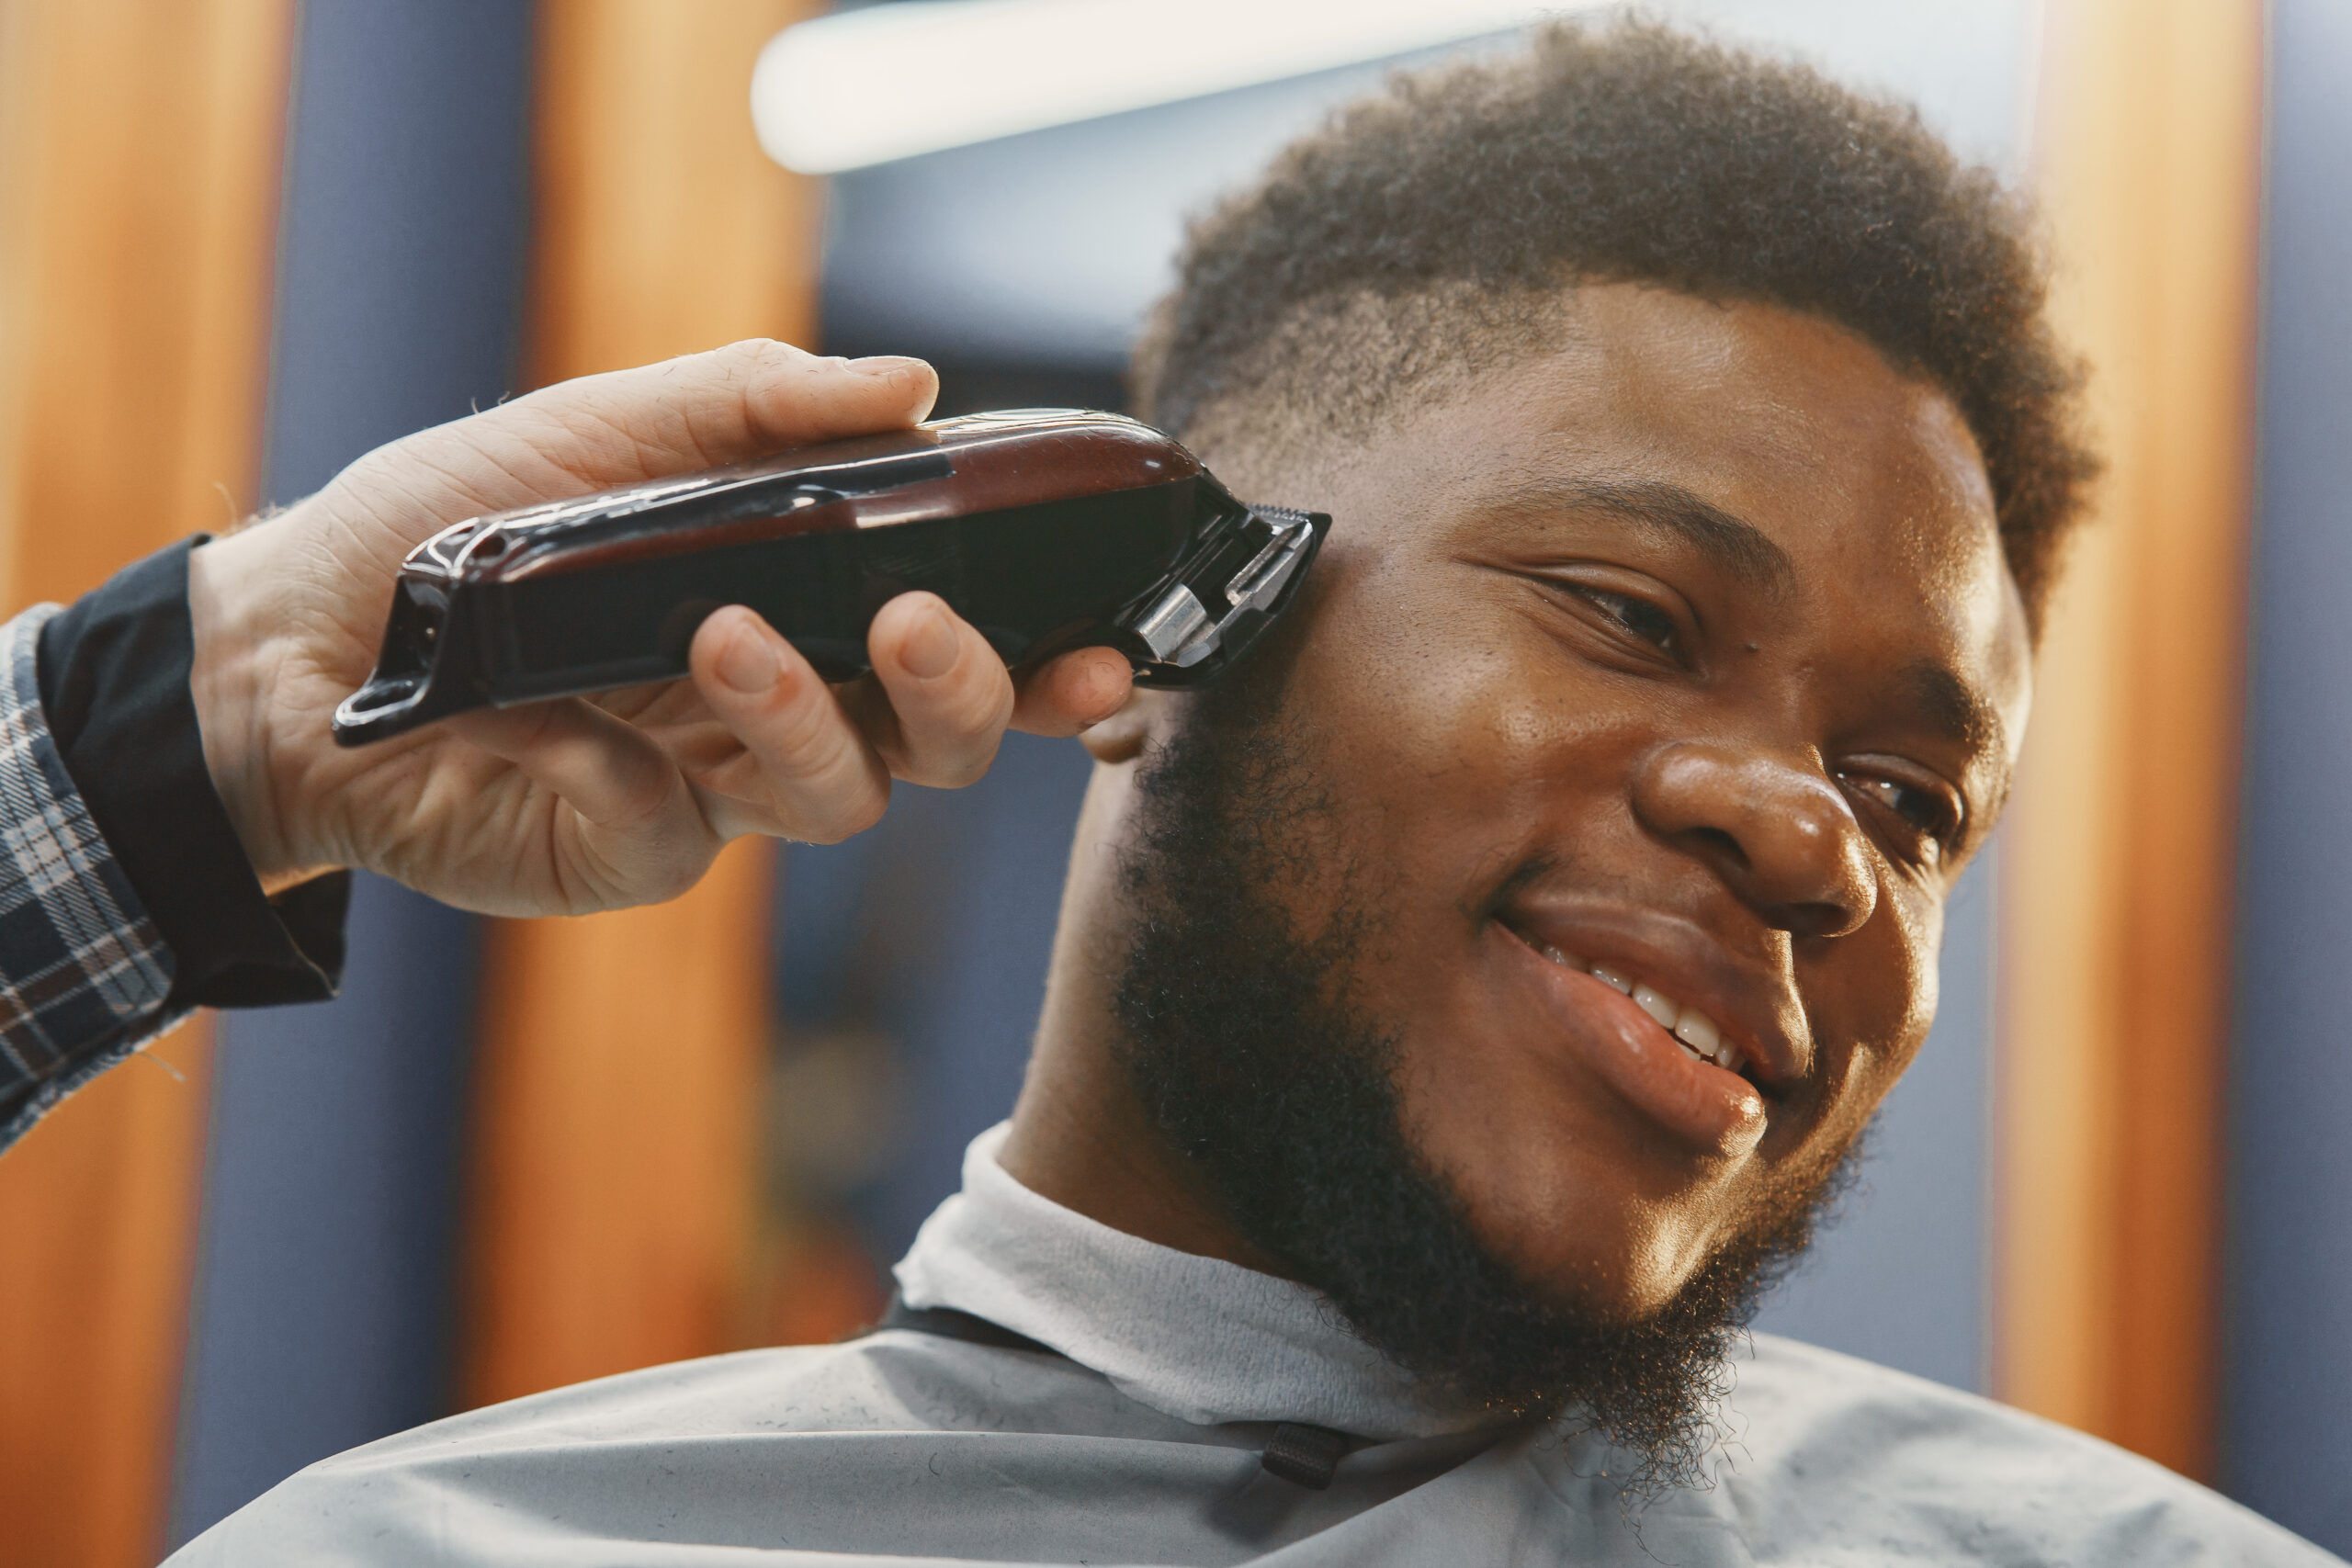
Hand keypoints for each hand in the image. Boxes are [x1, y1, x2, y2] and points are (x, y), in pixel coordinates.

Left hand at [186, 340, 1132, 915]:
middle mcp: (783, 709)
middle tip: (919, 626)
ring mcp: (710, 789)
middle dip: (965, 696)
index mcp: (809, 610)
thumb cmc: (465, 518)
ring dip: (804, 721)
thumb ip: (767, 405)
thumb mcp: (618, 425)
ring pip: (837, 799)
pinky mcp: (626, 852)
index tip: (1104, 651)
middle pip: (938, 746)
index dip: (1050, 668)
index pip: (966, 650)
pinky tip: (568, 731)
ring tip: (725, 640)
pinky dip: (637, 780)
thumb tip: (918, 387)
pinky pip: (677, 837)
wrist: (302, 627)